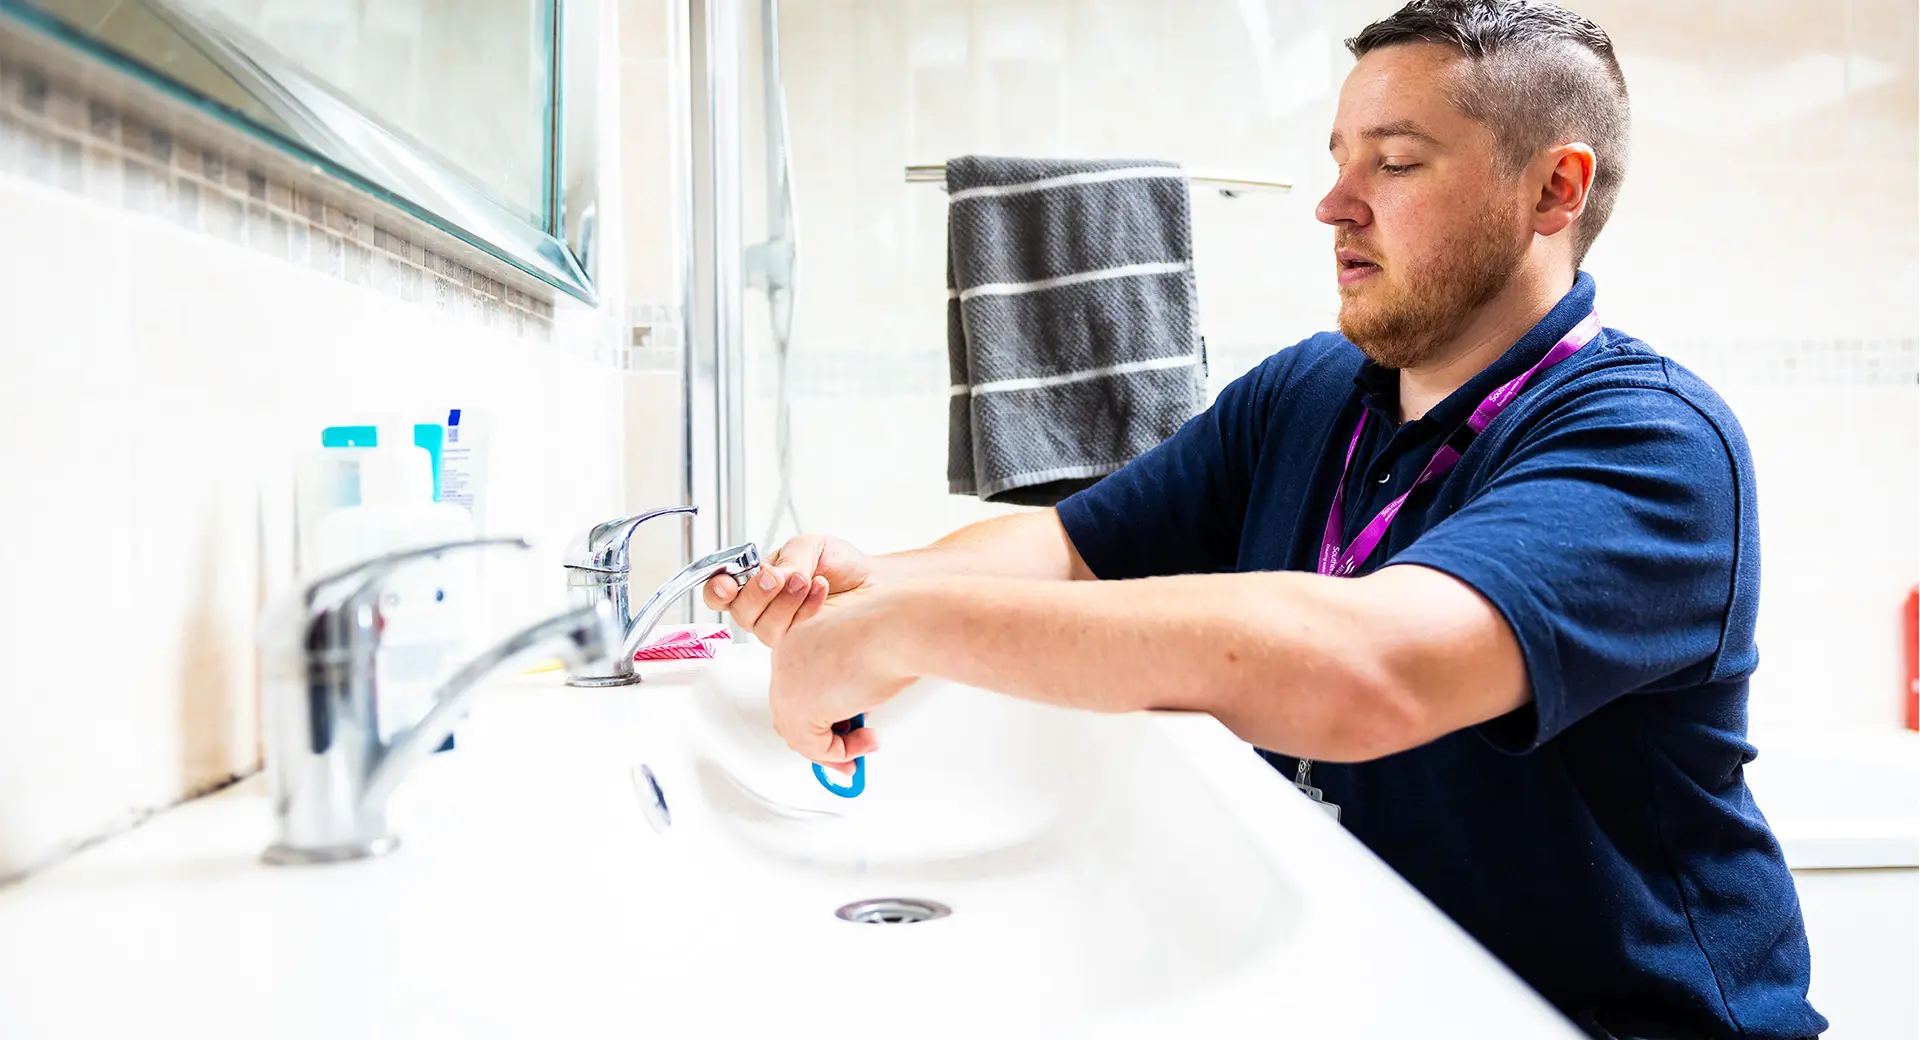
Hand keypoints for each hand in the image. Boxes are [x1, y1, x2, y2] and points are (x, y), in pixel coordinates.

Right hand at [703, 534, 871, 647]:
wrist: (873, 582)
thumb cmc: (839, 565)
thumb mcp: (809, 546)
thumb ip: (787, 558)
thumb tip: (774, 575)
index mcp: (756, 582)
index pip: (721, 592)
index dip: (717, 589)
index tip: (726, 583)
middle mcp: (763, 610)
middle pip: (741, 612)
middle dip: (757, 592)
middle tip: (778, 577)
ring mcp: (782, 631)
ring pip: (765, 627)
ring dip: (785, 601)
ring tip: (807, 580)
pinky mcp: (802, 647)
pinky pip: (791, 637)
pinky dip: (806, 610)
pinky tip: (820, 591)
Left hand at [767, 583, 910, 771]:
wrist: (900, 628)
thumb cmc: (892, 631)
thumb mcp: (860, 660)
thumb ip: (844, 688)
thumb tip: (847, 717)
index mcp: (797, 639)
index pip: (795, 689)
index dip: (821, 716)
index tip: (844, 730)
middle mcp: (785, 658)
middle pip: (791, 715)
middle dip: (825, 740)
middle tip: (854, 749)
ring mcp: (787, 683)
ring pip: (800, 734)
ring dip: (837, 749)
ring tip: (869, 741)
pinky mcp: (800, 708)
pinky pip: (815, 747)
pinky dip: (843, 752)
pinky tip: (868, 739)